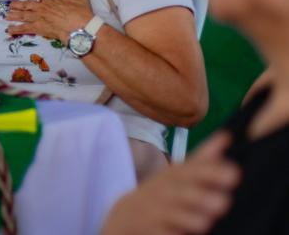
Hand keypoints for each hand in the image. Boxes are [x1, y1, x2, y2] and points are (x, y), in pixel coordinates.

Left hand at [6, 0, 94, 43]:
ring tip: (6, 15)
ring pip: (24, 15)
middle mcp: (42, 7)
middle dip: (18, 4)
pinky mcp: (39, 28)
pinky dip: (17, 29)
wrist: (80, 26)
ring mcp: (39, 17)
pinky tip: (9, 30)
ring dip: (14, 15)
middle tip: (10, 4)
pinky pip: (25, 28)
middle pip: (27, 4)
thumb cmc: (81, 9)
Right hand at [103, 132, 240, 234]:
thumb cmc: (163, 193)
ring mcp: (157, 212)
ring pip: (174, 216)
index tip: (235, 174)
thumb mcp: (178, 174)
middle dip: (202, 197)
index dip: (212, 173)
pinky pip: (162, 233)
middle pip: (184, 193)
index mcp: (176, 177)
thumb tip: (227, 136)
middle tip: (223, 202)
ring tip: (205, 223)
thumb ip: (203, 159)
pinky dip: (171, 234)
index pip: (193, 171)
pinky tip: (181, 234)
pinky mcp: (151, 229)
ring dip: (190, 219)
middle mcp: (166, 193)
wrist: (126, 215)